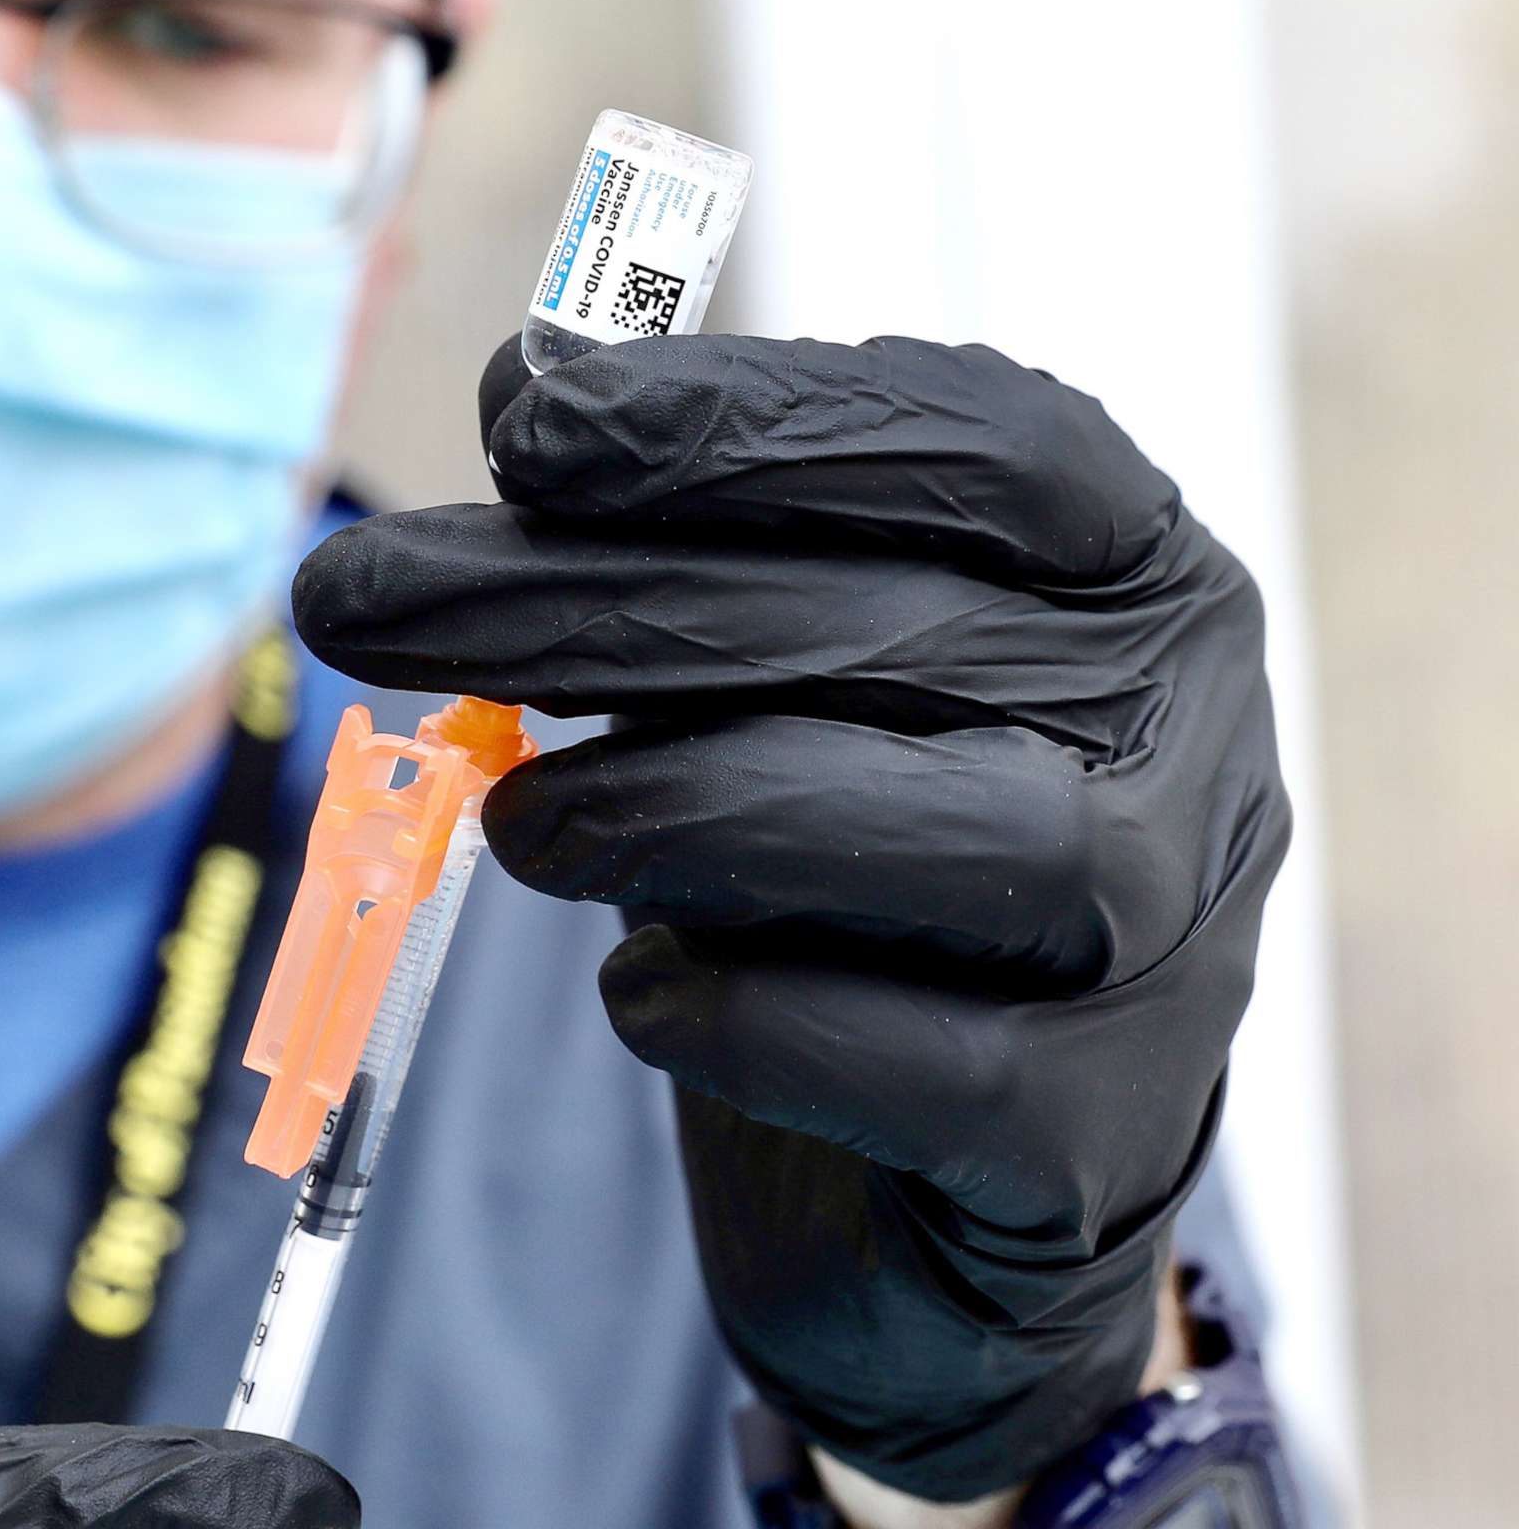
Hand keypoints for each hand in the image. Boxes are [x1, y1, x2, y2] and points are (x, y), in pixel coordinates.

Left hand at [295, 335, 1289, 1502]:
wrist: (939, 1171)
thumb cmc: (846, 863)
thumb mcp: (778, 674)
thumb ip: (687, 543)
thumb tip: (531, 377)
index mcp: (1132, 573)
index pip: (977, 439)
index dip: (742, 419)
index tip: (523, 418)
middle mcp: (1190, 734)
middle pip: (880, 626)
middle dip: (579, 600)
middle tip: (358, 596)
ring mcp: (1168, 943)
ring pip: (930, 833)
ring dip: (665, 809)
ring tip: (517, 822)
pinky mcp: (1088, 1134)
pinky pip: (897, 1056)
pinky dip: (727, 1008)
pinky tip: (642, 991)